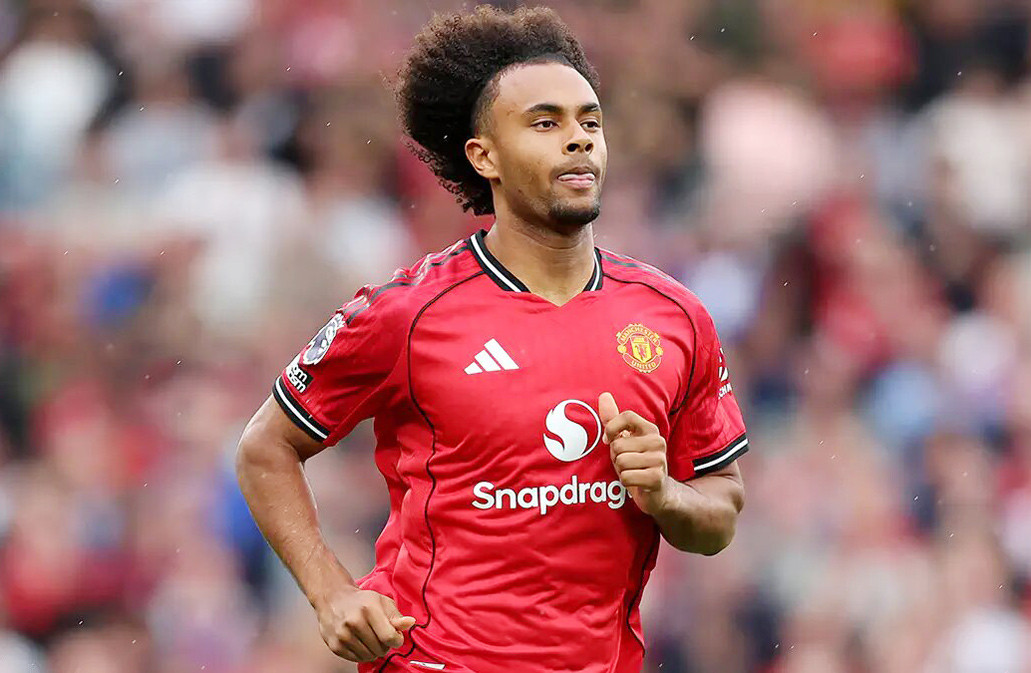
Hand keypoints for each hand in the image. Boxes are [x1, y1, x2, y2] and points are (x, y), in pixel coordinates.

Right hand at [314, 586, 416, 661]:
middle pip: (380, 649)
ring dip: (373, 651)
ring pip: (369, 656)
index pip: (389, 637)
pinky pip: (356, 659)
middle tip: (380, 635)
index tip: (396, 636)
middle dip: (385, 645)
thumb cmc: (361, 601)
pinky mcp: (335, 645)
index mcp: (369, 609)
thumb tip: (410, 623)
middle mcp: (354, 622)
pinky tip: (360, 642)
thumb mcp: (382, 602)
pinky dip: (362, 654)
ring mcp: (343, 635)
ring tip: (370, 638)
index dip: (397, 640)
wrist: (333, 599)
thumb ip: (396, 616)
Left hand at [599, 392, 669, 515]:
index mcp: (649, 429)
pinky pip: (626, 477)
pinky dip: (626, 482)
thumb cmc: (637, 462)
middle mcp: (657, 441)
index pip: (626, 416)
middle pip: (618, 445)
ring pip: (621, 462)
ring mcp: (659, 460)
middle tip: (628, 463)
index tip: (609, 440)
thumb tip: (604, 395)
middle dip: (616, 458)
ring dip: (621, 471)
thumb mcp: (624, 440)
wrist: (658, 491)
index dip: (611, 429)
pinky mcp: (657, 478)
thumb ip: (613, 419)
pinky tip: (636, 482)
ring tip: (633, 472)